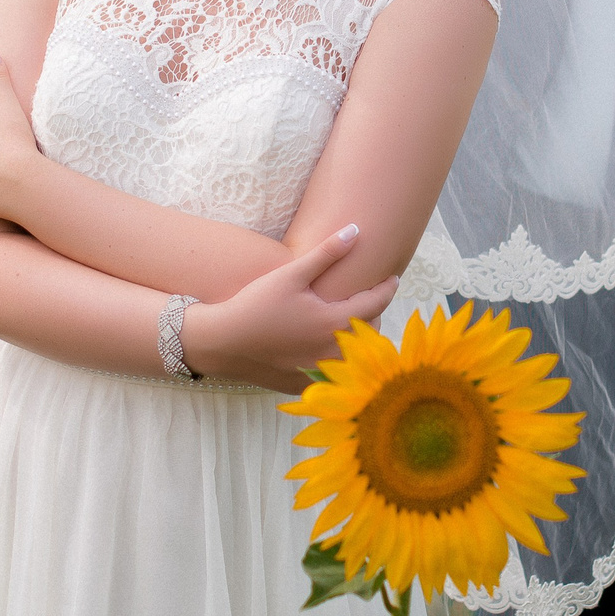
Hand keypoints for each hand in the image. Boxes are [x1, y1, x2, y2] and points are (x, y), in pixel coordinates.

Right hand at [184, 225, 398, 393]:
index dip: (387, 289)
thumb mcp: (291, 275)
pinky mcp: (304, 385)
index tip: (393, 279)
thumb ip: (326, 253)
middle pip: (370, 332)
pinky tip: (330, 350)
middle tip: (372, 299)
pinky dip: (339, 361)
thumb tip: (355, 230)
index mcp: (334, 323)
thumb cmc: (255, 304)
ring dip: (360, 339)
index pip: (376, 304)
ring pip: (355, 356)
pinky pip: (334, 375)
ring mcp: (320, 372)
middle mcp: (333, 352)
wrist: (221, 342)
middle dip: (374, 314)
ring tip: (355, 323)